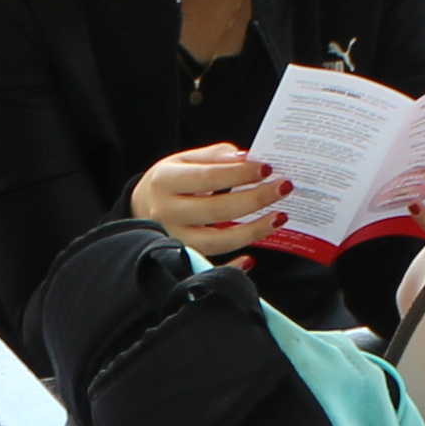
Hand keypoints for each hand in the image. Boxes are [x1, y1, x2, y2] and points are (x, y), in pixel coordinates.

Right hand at [129, 147, 281, 256]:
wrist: (141, 208)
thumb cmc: (170, 181)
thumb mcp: (184, 160)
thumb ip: (215, 157)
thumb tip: (247, 158)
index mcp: (165, 181)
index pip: (208, 178)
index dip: (239, 174)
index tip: (267, 168)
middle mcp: (166, 213)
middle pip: (216, 210)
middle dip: (254, 199)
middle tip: (283, 188)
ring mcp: (173, 240)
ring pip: (216, 241)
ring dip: (252, 231)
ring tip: (279, 217)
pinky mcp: (181, 260)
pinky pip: (210, 268)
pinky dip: (232, 267)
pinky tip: (253, 259)